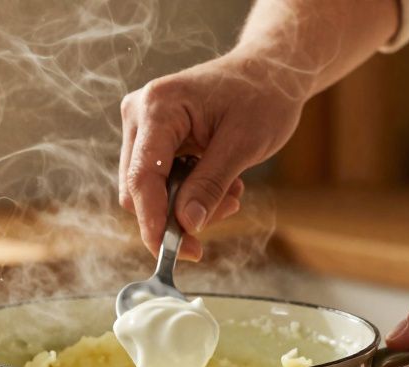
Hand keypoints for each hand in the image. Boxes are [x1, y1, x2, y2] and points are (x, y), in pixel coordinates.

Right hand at [119, 52, 305, 259]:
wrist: (270, 71)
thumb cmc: (262, 97)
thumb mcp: (244, 144)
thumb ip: (211, 184)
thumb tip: (186, 224)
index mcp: (158, 107)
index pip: (142, 177)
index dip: (153, 220)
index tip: (171, 252)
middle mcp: (139, 113)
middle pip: (138, 187)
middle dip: (175, 214)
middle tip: (222, 215)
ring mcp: (143, 126)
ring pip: (148, 190)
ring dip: (186, 205)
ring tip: (230, 194)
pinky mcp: (153, 138)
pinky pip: (160, 181)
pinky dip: (188, 193)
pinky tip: (221, 183)